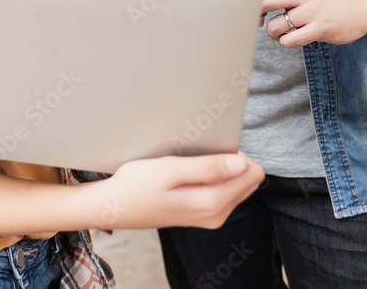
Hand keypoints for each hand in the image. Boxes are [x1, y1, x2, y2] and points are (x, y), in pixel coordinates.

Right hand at [92, 153, 263, 229]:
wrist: (114, 208)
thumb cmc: (136, 185)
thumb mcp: (170, 169)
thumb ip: (208, 167)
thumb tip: (241, 163)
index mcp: (212, 202)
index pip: (251, 173)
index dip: (235, 153)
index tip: (210, 148)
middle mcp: (216, 214)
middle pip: (248, 181)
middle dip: (230, 162)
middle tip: (198, 156)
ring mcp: (210, 218)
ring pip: (236, 187)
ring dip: (220, 171)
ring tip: (189, 166)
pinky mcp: (202, 216)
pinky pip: (223, 193)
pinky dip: (212, 180)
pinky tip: (187, 175)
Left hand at [244, 0, 366, 46]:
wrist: (359, 7)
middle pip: (262, 2)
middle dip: (251, 13)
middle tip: (252, 20)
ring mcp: (311, 11)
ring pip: (274, 26)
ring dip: (273, 33)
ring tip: (283, 29)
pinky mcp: (319, 28)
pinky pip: (289, 40)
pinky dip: (287, 41)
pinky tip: (294, 36)